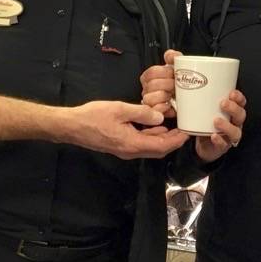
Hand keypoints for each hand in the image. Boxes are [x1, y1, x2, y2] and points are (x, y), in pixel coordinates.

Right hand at [70, 100, 188, 159]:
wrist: (72, 126)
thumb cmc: (93, 117)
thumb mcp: (120, 109)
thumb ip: (142, 113)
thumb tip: (160, 116)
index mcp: (132, 144)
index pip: (162, 146)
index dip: (177, 140)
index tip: (188, 131)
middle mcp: (130, 151)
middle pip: (158, 150)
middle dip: (173, 140)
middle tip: (184, 127)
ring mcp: (125, 150)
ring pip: (150, 147)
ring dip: (163, 138)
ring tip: (174, 124)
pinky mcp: (120, 145)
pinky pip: (141, 144)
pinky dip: (151, 136)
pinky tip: (155, 124)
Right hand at [140, 49, 180, 116]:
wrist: (190, 98)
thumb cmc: (182, 82)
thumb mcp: (179, 67)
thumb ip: (174, 57)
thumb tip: (170, 54)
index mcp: (150, 77)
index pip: (151, 72)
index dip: (164, 73)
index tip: (174, 73)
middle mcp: (148, 89)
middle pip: (151, 85)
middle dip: (166, 84)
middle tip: (176, 85)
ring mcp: (151, 102)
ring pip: (149, 98)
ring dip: (163, 96)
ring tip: (172, 95)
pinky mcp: (156, 113)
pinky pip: (154, 111)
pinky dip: (162, 108)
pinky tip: (170, 104)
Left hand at [195, 88, 246, 163]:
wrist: (203, 145)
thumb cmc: (206, 123)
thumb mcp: (206, 109)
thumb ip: (202, 98)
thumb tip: (189, 80)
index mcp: (231, 112)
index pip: (241, 103)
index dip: (239, 97)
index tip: (232, 93)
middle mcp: (234, 123)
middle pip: (241, 115)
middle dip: (234, 108)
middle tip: (223, 103)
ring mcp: (229, 136)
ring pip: (235, 131)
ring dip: (227, 125)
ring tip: (216, 121)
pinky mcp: (222, 147)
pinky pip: (223, 144)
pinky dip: (219, 140)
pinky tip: (213, 136)